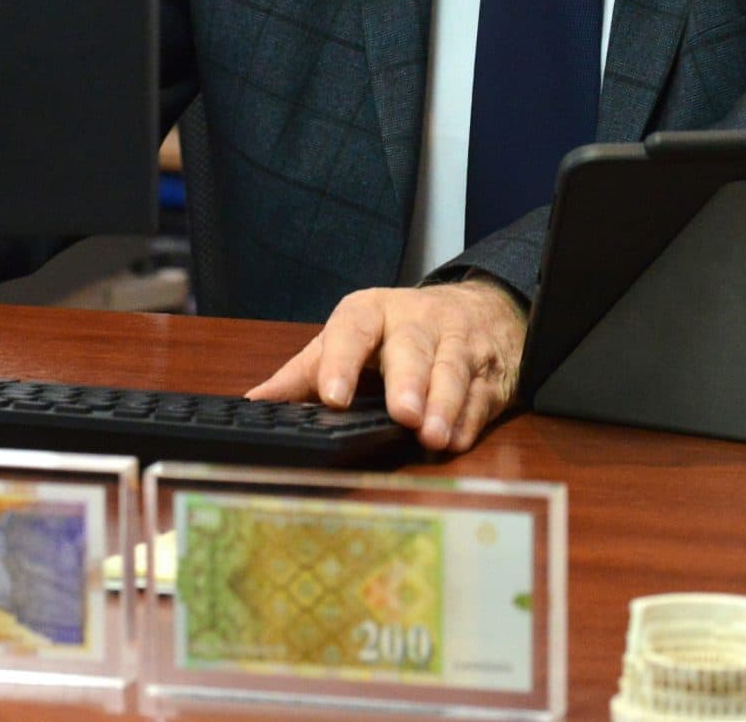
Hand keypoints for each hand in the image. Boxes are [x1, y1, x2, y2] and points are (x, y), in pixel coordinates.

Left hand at [245, 279, 527, 452]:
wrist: (480, 307)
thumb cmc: (398, 330)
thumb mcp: (351, 338)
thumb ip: (305, 372)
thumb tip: (255, 403)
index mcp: (371, 313)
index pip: (353, 329)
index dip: (343, 361)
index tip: (333, 396)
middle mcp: (416, 323)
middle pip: (411, 347)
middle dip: (408, 381)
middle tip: (403, 414)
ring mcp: (458, 344)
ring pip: (452, 370)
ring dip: (444, 404)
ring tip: (433, 436)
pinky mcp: (490, 372)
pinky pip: (481, 395)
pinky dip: (470, 419)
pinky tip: (458, 439)